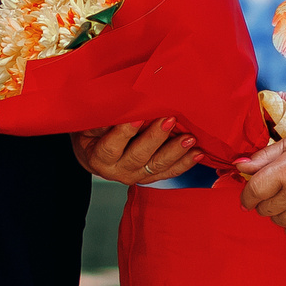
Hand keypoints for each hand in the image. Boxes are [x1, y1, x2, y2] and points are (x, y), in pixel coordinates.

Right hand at [73, 120, 200, 185]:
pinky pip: (169, 172)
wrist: (94, 155)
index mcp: (99, 158)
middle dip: (156, 138)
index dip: (124, 133)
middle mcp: (118, 171)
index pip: (111, 147)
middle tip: (169, 120)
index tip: (138, 117)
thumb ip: (102, 121)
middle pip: (138, 157)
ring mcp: (136, 176)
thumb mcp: (87, 126)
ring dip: (175, 152)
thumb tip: (120, 108)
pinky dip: (185, 163)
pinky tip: (198, 153)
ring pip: (157, 166)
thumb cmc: (91, 134)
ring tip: (190, 138)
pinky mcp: (150, 177)